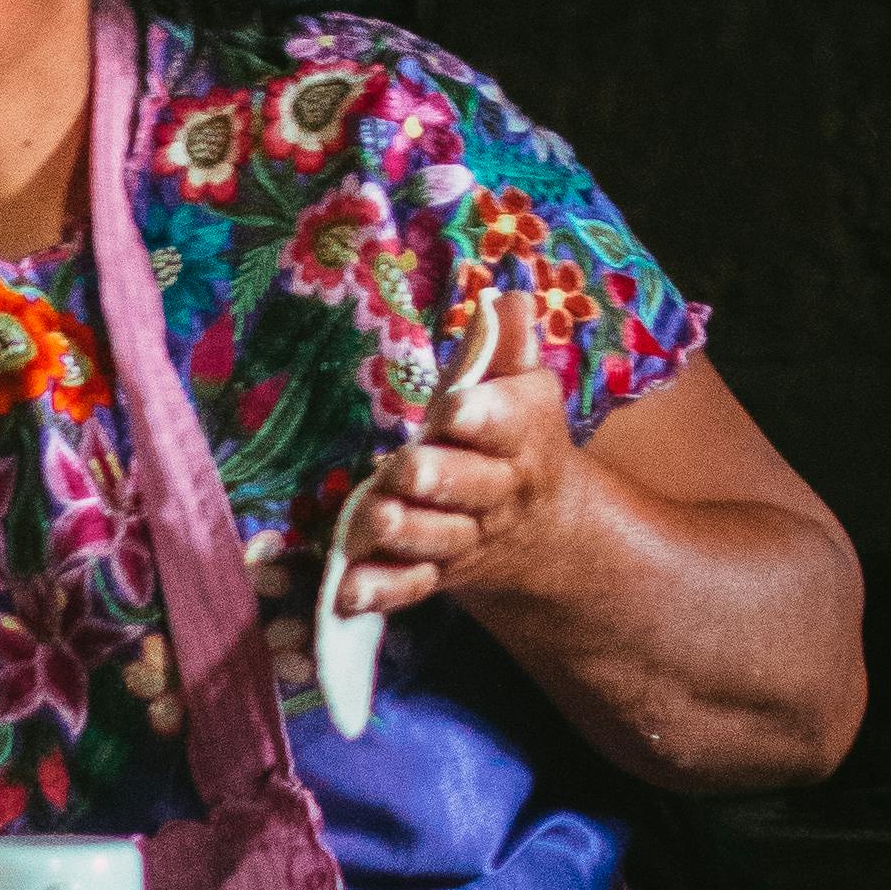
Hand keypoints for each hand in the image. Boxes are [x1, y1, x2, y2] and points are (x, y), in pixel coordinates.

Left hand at [326, 286, 575, 620]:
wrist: (543, 528)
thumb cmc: (514, 437)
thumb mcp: (520, 390)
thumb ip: (506, 349)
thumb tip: (507, 298)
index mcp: (519, 437)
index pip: (506, 424)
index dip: (480, 416)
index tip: (453, 407)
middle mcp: (495, 494)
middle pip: (469, 488)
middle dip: (436, 478)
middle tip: (404, 469)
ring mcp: (463, 538)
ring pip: (435, 539)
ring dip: (402, 531)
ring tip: (371, 519)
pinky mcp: (436, 574)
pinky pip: (409, 586)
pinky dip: (380, 591)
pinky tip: (347, 590)